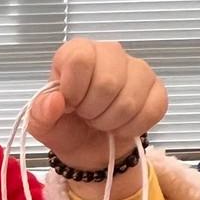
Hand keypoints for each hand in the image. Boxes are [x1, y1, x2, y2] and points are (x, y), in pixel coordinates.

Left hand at [28, 37, 167, 173]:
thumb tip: (55, 101)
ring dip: (112, 122)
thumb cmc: (65, 126)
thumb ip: (41, 112)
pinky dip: (133, 127)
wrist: (89, 147)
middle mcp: (110, 52)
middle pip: (108, 82)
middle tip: (87, 117)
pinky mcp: (157, 89)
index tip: (70, 105)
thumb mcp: (42, 124)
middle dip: (93, 111)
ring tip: (102, 122)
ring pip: (130, 100)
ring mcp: (138, 69)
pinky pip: (153, 110)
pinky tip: (122, 126)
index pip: (81, 60)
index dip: (74, 90)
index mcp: (78, 51)